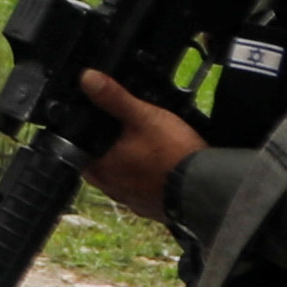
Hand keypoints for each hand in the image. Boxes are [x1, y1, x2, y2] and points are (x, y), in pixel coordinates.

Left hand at [78, 66, 204, 221]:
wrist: (208, 188)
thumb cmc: (174, 155)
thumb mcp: (144, 117)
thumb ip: (114, 98)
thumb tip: (87, 78)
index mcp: (101, 169)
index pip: (77, 151)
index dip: (82, 135)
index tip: (91, 124)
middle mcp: (113, 189)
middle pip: (100, 164)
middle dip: (108, 148)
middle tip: (121, 131)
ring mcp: (134, 201)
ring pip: (122, 178)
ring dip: (128, 165)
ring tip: (143, 146)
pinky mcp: (153, 208)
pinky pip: (143, 189)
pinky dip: (147, 177)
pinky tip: (160, 166)